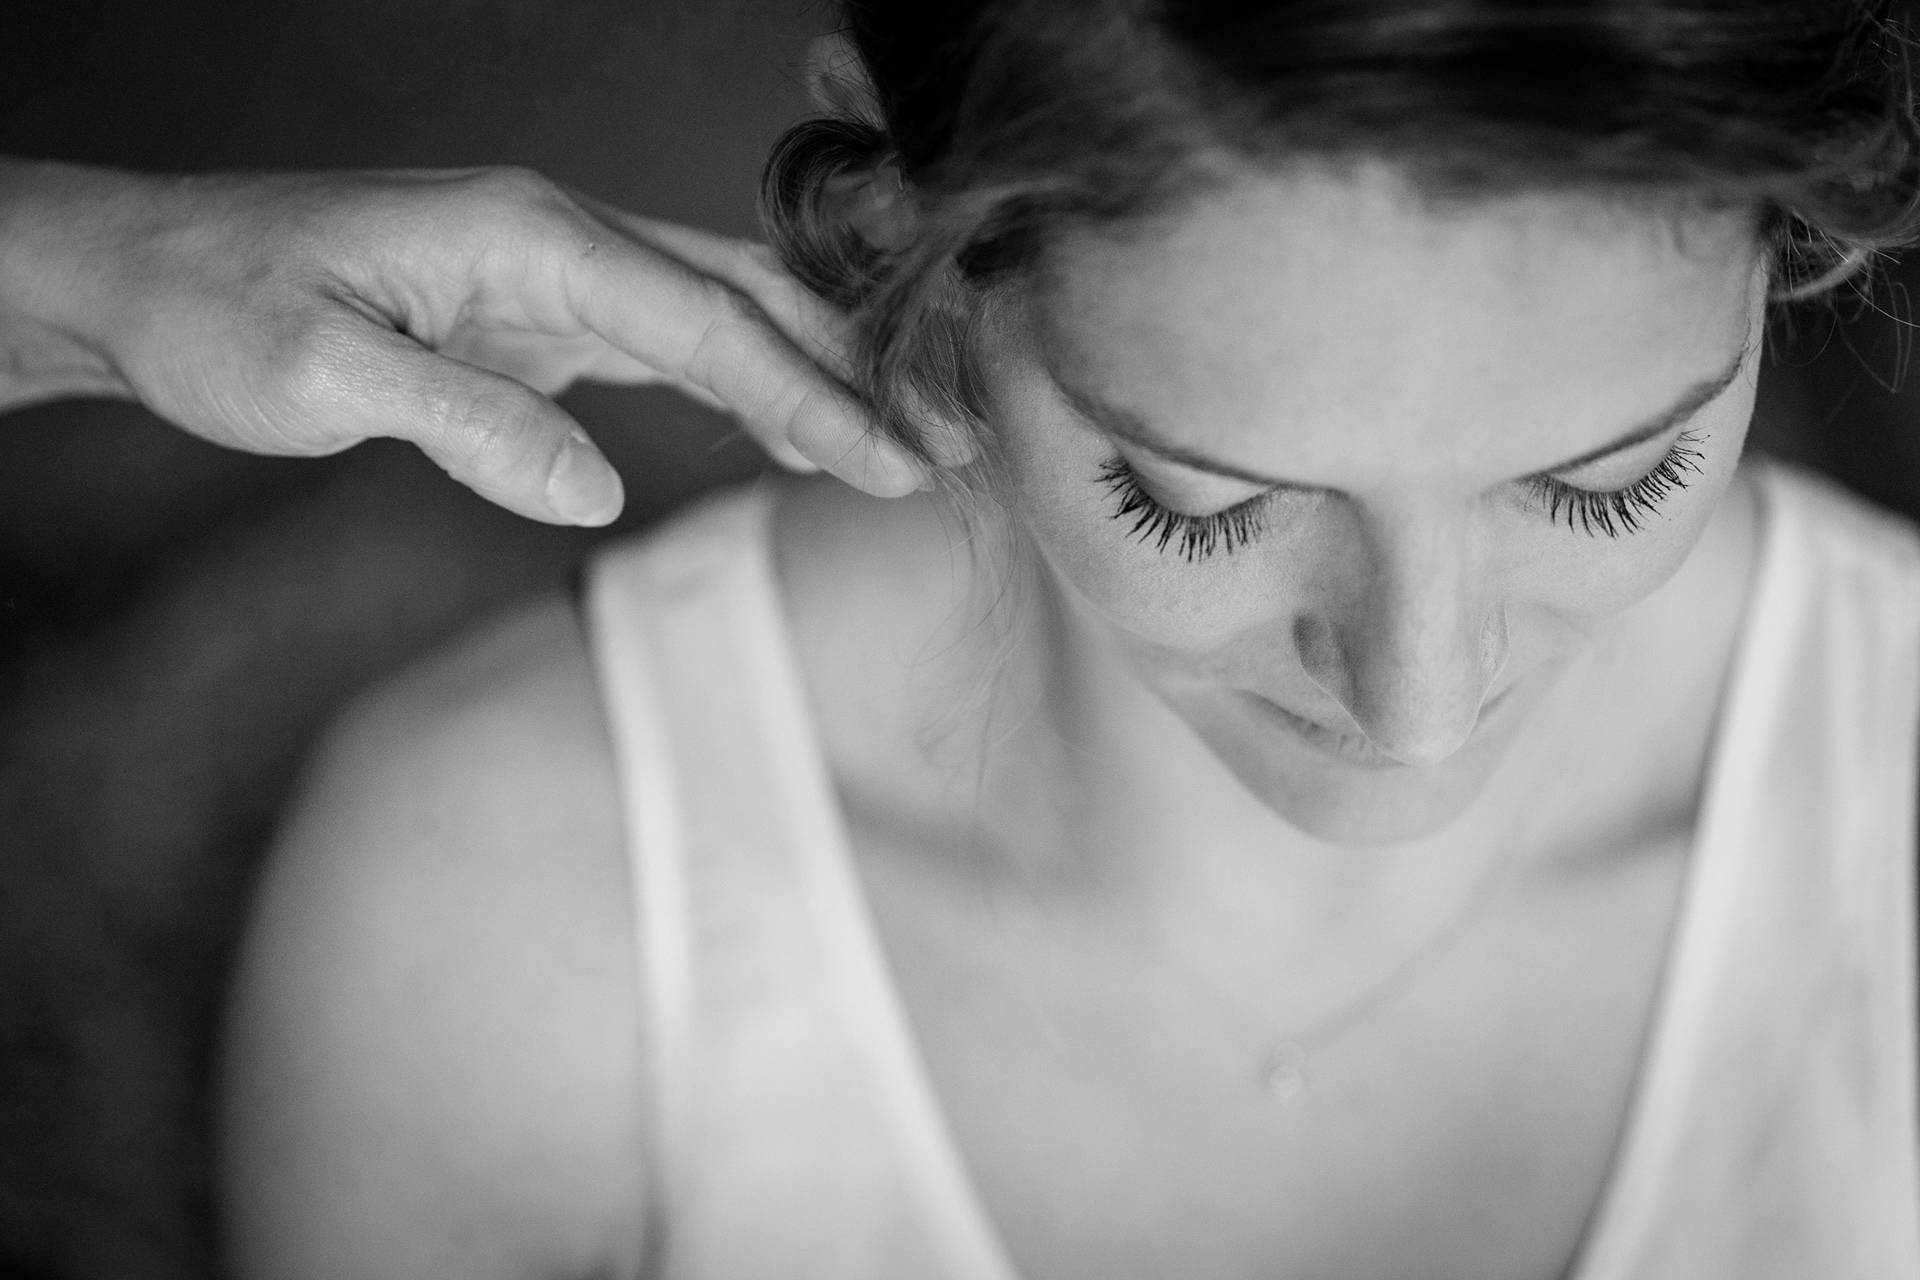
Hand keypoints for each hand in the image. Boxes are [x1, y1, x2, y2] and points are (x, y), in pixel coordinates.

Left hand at [0, 159, 925, 523]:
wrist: (142, 272)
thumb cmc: (218, 313)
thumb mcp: (320, 381)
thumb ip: (467, 426)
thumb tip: (593, 491)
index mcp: (528, 234)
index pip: (706, 321)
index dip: (810, 394)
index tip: (894, 460)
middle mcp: (561, 236)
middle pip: (748, 295)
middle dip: (856, 370)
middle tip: (953, 443)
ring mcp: (557, 270)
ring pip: (726, 312)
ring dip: (820, 376)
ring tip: (910, 442)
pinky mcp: (542, 313)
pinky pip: (676, 342)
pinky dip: (751, 385)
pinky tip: (800, 429)